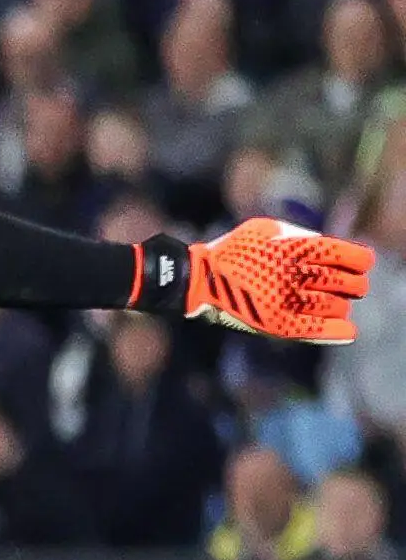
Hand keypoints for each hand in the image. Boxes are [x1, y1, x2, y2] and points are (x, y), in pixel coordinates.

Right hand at [180, 219, 376, 343]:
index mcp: (299, 249)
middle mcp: (298, 274)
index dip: (360, 262)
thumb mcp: (266, 228)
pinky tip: (345, 328)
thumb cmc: (234, 249)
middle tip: (348, 287)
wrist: (199, 279)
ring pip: (340, 307)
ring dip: (341, 305)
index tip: (357, 265)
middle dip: (355, 286)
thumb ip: (300, 236)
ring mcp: (290, 301)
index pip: (355, 258)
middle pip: (352, 285)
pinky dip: (340, 330)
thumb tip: (332, 249)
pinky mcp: (280, 324)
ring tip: (331, 303)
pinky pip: (324, 330)